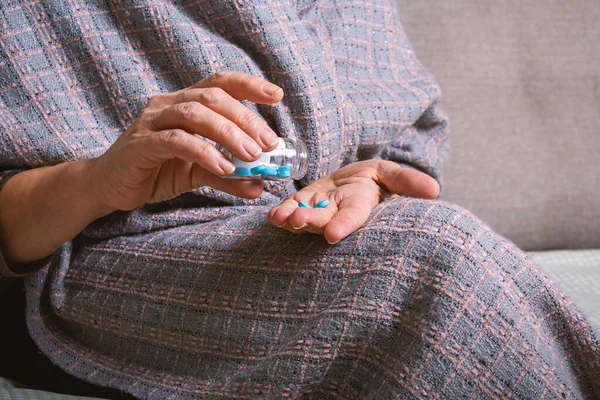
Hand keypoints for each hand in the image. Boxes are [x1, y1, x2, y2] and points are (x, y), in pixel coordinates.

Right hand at [89, 71, 283, 211]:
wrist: (110, 186)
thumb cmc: (155, 171)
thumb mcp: (198, 173)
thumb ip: (228, 177)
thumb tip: (260, 184)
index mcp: (185, 103)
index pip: (220, 83)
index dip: (249, 85)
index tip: (277, 95)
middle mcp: (169, 104)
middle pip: (213, 97)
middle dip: (245, 118)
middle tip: (268, 143)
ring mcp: (152, 121)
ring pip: (195, 114)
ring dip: (228, 133)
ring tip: (251, 155)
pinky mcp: (141, 143)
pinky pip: (176, 141)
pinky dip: (204, 152)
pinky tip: (223, 167)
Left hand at [267, 160, 439, 243]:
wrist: (348, 183)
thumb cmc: (372, 180)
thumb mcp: (390, 174)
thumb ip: (407, 182)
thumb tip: (435, 190)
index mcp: (360, 207)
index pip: (353, 217)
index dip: (344, 225)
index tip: (332, 233)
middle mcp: (336, 214)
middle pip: (323, 220)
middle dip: (311, 222)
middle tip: (299, 221)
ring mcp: (316, 211)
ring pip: (303, 218)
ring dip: (292, 219)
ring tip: (282, 218)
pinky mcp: (300, 205)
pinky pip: (290, 210)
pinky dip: (281, 213)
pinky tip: (273, 215)